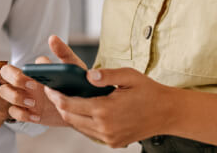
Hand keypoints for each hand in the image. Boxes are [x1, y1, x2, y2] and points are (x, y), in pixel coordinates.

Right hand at [0, 35, 86, 125]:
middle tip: (32, 86)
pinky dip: (22, 114)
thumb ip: (63, 52)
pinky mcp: (27, 112)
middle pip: (3, 75)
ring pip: (4, 92)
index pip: (13, 66)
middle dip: (14, 80)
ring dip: (15, 98)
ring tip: (34, 103)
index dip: (20, 73)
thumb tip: (52, 38)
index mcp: (30, 71)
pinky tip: (36, 116)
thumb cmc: (75, 83)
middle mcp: (23, 82)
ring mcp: (23, 97)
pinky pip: (13, 112)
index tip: (35, 79)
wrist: (82, 107)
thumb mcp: (72, 67)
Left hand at [43, 67, 177, 147]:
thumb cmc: (148, 91)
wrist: (167, 113)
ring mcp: (109, 138)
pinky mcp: (113, 143)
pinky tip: (82, 110)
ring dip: (70, 114)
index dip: (56, 96)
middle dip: (59, 104)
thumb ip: (106, 74)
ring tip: (65, 99)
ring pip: (78, 127)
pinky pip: (89, 133)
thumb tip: (87, 75)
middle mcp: (105, 127)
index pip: (70, 104)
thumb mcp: (129, 76)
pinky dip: (82, 122)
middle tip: (53, 91)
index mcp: (106, 110)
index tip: (49, 87)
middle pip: (70, 117)